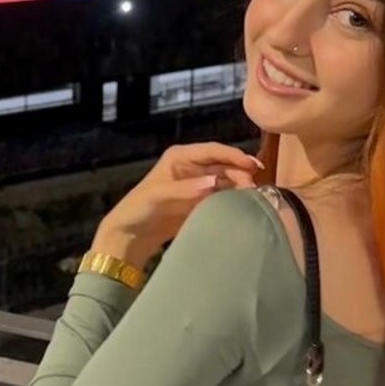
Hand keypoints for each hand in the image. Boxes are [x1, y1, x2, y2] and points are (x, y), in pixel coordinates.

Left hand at [90, 142, 263, 267]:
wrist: (131, 235)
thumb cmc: (138, 208)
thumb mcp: (158, 195)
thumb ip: (185, 189)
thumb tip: (213, 182)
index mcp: (180, 157)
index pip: (212, 151)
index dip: (233, 155)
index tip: (252, 165)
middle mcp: (192, 167)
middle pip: (223, 165)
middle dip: (239, 173)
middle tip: (254, 188)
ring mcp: (197, 184)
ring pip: (226, 180)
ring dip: (239, 186)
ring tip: (253, 197)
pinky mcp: (200, 202)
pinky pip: (222, 196)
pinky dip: (233, 199)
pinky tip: (244, 205)